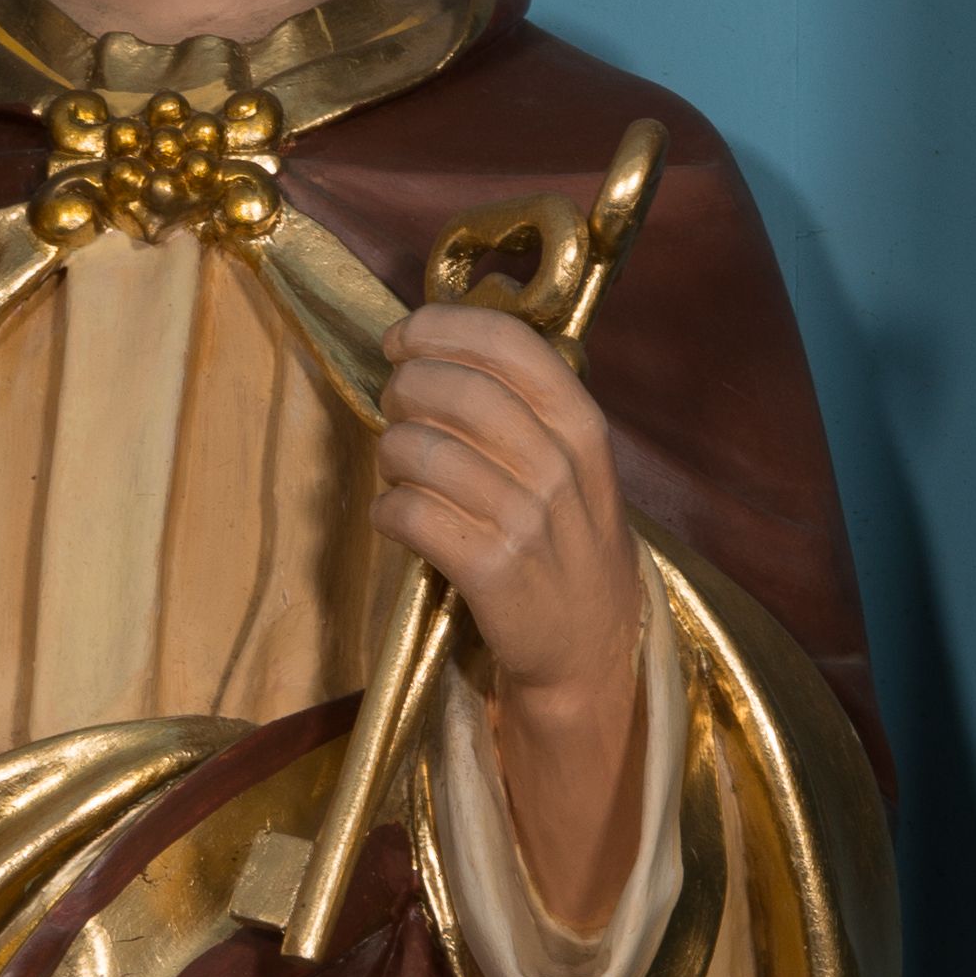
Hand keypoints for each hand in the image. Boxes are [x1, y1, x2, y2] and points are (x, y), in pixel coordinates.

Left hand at [374, 300, 644, 935]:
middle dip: (404, 389)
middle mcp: (559, 464)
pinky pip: (408, 514)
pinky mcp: (491, 570)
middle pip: (454, 389)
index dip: (439, 327)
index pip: (508, 342)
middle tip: (394, 409)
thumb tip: (431, 342)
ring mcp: (528, 519)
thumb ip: (518, 405)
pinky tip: (397, 520)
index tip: (402, 340)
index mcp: (581, 424)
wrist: (588, 649)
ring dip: (390, 453)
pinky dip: (387, 511)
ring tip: (398, 471)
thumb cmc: (565, 543)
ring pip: (421, 450)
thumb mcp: (569, 463)